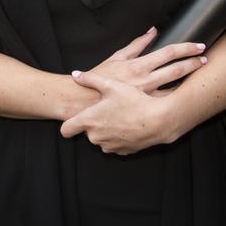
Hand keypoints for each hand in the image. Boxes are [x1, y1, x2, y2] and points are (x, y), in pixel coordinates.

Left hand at [59, 70, 179, 154]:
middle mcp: (96, 138)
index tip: (72, 118)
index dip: (67, 123)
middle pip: (86, 131)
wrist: (159, 120)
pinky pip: (115, 143)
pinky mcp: (123, 151)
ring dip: (106, 129)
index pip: (66, 130)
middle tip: (107, 109)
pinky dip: (118, 136)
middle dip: (94, 122)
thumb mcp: (112, 85)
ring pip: (101, 138)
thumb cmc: (135, 101)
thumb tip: (75, 74)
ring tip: (120, 115)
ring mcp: (110, 146)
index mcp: (89, 121)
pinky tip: (128, 124)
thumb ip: (90, 79)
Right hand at [87, 26, 206, 93]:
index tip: (200, 45)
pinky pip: (166, 105)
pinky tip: (188, 98)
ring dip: (191, 82)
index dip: (187, 48)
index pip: (169, 53)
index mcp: (138, 66)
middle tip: (206, 59)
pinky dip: (179, 101)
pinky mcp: (145, 111)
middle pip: (177, 70)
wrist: (85, 103)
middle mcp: (145, 82)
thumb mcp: (117, 57)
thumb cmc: (99, 79)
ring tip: (202, 76)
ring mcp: (146, 98)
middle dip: (194, 63)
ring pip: (176, 89)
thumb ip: (137, 44)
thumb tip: (152, 31)